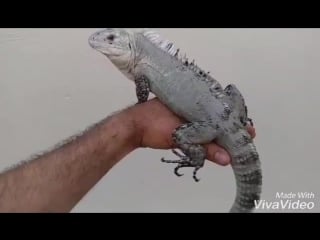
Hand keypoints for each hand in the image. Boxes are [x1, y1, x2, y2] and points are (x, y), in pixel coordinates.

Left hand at [131, 98, 255, 165]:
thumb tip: (227, 159)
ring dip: (224, 136)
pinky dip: (212, 141)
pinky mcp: (186, 129)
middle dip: (233, 129)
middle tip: (248, 138)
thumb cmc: (156, 122)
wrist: (136, 126)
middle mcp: (197, 108)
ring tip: (238, 145)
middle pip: (220, 119)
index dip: (237, 121)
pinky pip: (203, 134)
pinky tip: (221, 148)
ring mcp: (191, 119)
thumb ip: (206, 147)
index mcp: (197, 101)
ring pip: (212, 127)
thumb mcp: (184, 135)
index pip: (224, 110)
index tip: (249, 131)